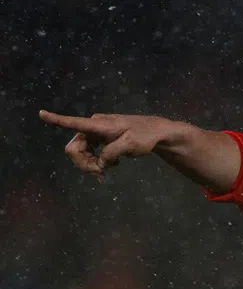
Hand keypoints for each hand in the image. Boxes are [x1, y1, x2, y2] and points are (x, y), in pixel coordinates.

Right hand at [39, 110, 172, 181]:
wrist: (156, 133)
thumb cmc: (145, 136)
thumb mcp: (130, 145)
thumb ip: (111, 154)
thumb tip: (100, 163)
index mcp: (99, 125)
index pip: (74, 122)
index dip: (56, 120)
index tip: (41, 113)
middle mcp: (93, 127)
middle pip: (74, 147)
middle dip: (83, 163)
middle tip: (101, 175)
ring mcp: (96, 133)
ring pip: (81, 152)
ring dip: (90, 165)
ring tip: (106, 173)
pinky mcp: (100, 140)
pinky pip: (89, 153)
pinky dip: (96, 163)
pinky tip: (109, 167)